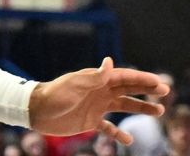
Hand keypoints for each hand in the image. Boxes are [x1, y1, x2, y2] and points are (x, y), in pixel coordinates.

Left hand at [29, 57, 167, 142]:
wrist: (36, 110)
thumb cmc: (54, 95)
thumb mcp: (75, 85)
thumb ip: (94, 76)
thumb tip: (110, 61)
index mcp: (96, 80)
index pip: (124, 77)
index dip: (142, 79)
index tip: (159, 82)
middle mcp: (98, 92)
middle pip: (127, 89)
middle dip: (146, 90)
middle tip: (165, 92)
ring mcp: (95, 106)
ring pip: (123, 106)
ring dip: (140, 108)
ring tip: (158, 111)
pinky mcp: (89, 121)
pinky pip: (108, 128)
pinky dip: (118, 133)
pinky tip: (128, 139)